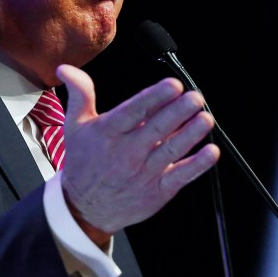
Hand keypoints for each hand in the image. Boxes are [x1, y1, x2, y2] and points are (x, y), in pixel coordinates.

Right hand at [55, 63, 220, 239]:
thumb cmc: (83, 162)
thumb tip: (67, 69)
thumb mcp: (75, 125)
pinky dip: (197, 165)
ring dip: (191, 134)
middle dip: (179, 111)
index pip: (134, 111)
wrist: (83, 207)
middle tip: (195, 97)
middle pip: (157, 128)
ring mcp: (144, 173)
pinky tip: (210, 152)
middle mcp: (127, 152)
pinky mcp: (157, 191)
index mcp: (108, 133)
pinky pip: (181, 176)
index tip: (173, 85)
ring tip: (206, 118)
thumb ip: (80, 93)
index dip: (155, 97)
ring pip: (172, 150)